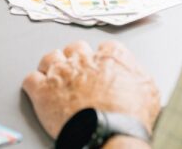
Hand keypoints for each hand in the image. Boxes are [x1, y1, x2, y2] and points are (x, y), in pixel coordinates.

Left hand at [22, 41, 159, 138]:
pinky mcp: (43, 91)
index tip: (101, 68)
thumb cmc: (130, 118)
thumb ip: (139, 75)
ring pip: (50, 58)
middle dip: (76, 59)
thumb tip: (137, 75)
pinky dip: (33, 85)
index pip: (104, 46)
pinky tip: (38, 91)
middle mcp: (84, 59)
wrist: (109, 134)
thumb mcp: (150, 92)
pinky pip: (31, 79)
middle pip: (75, 48)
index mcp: (111, 57)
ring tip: (55, 80)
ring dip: (52, 67)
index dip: (102, 58)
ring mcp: (61, 72)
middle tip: (78, 75)